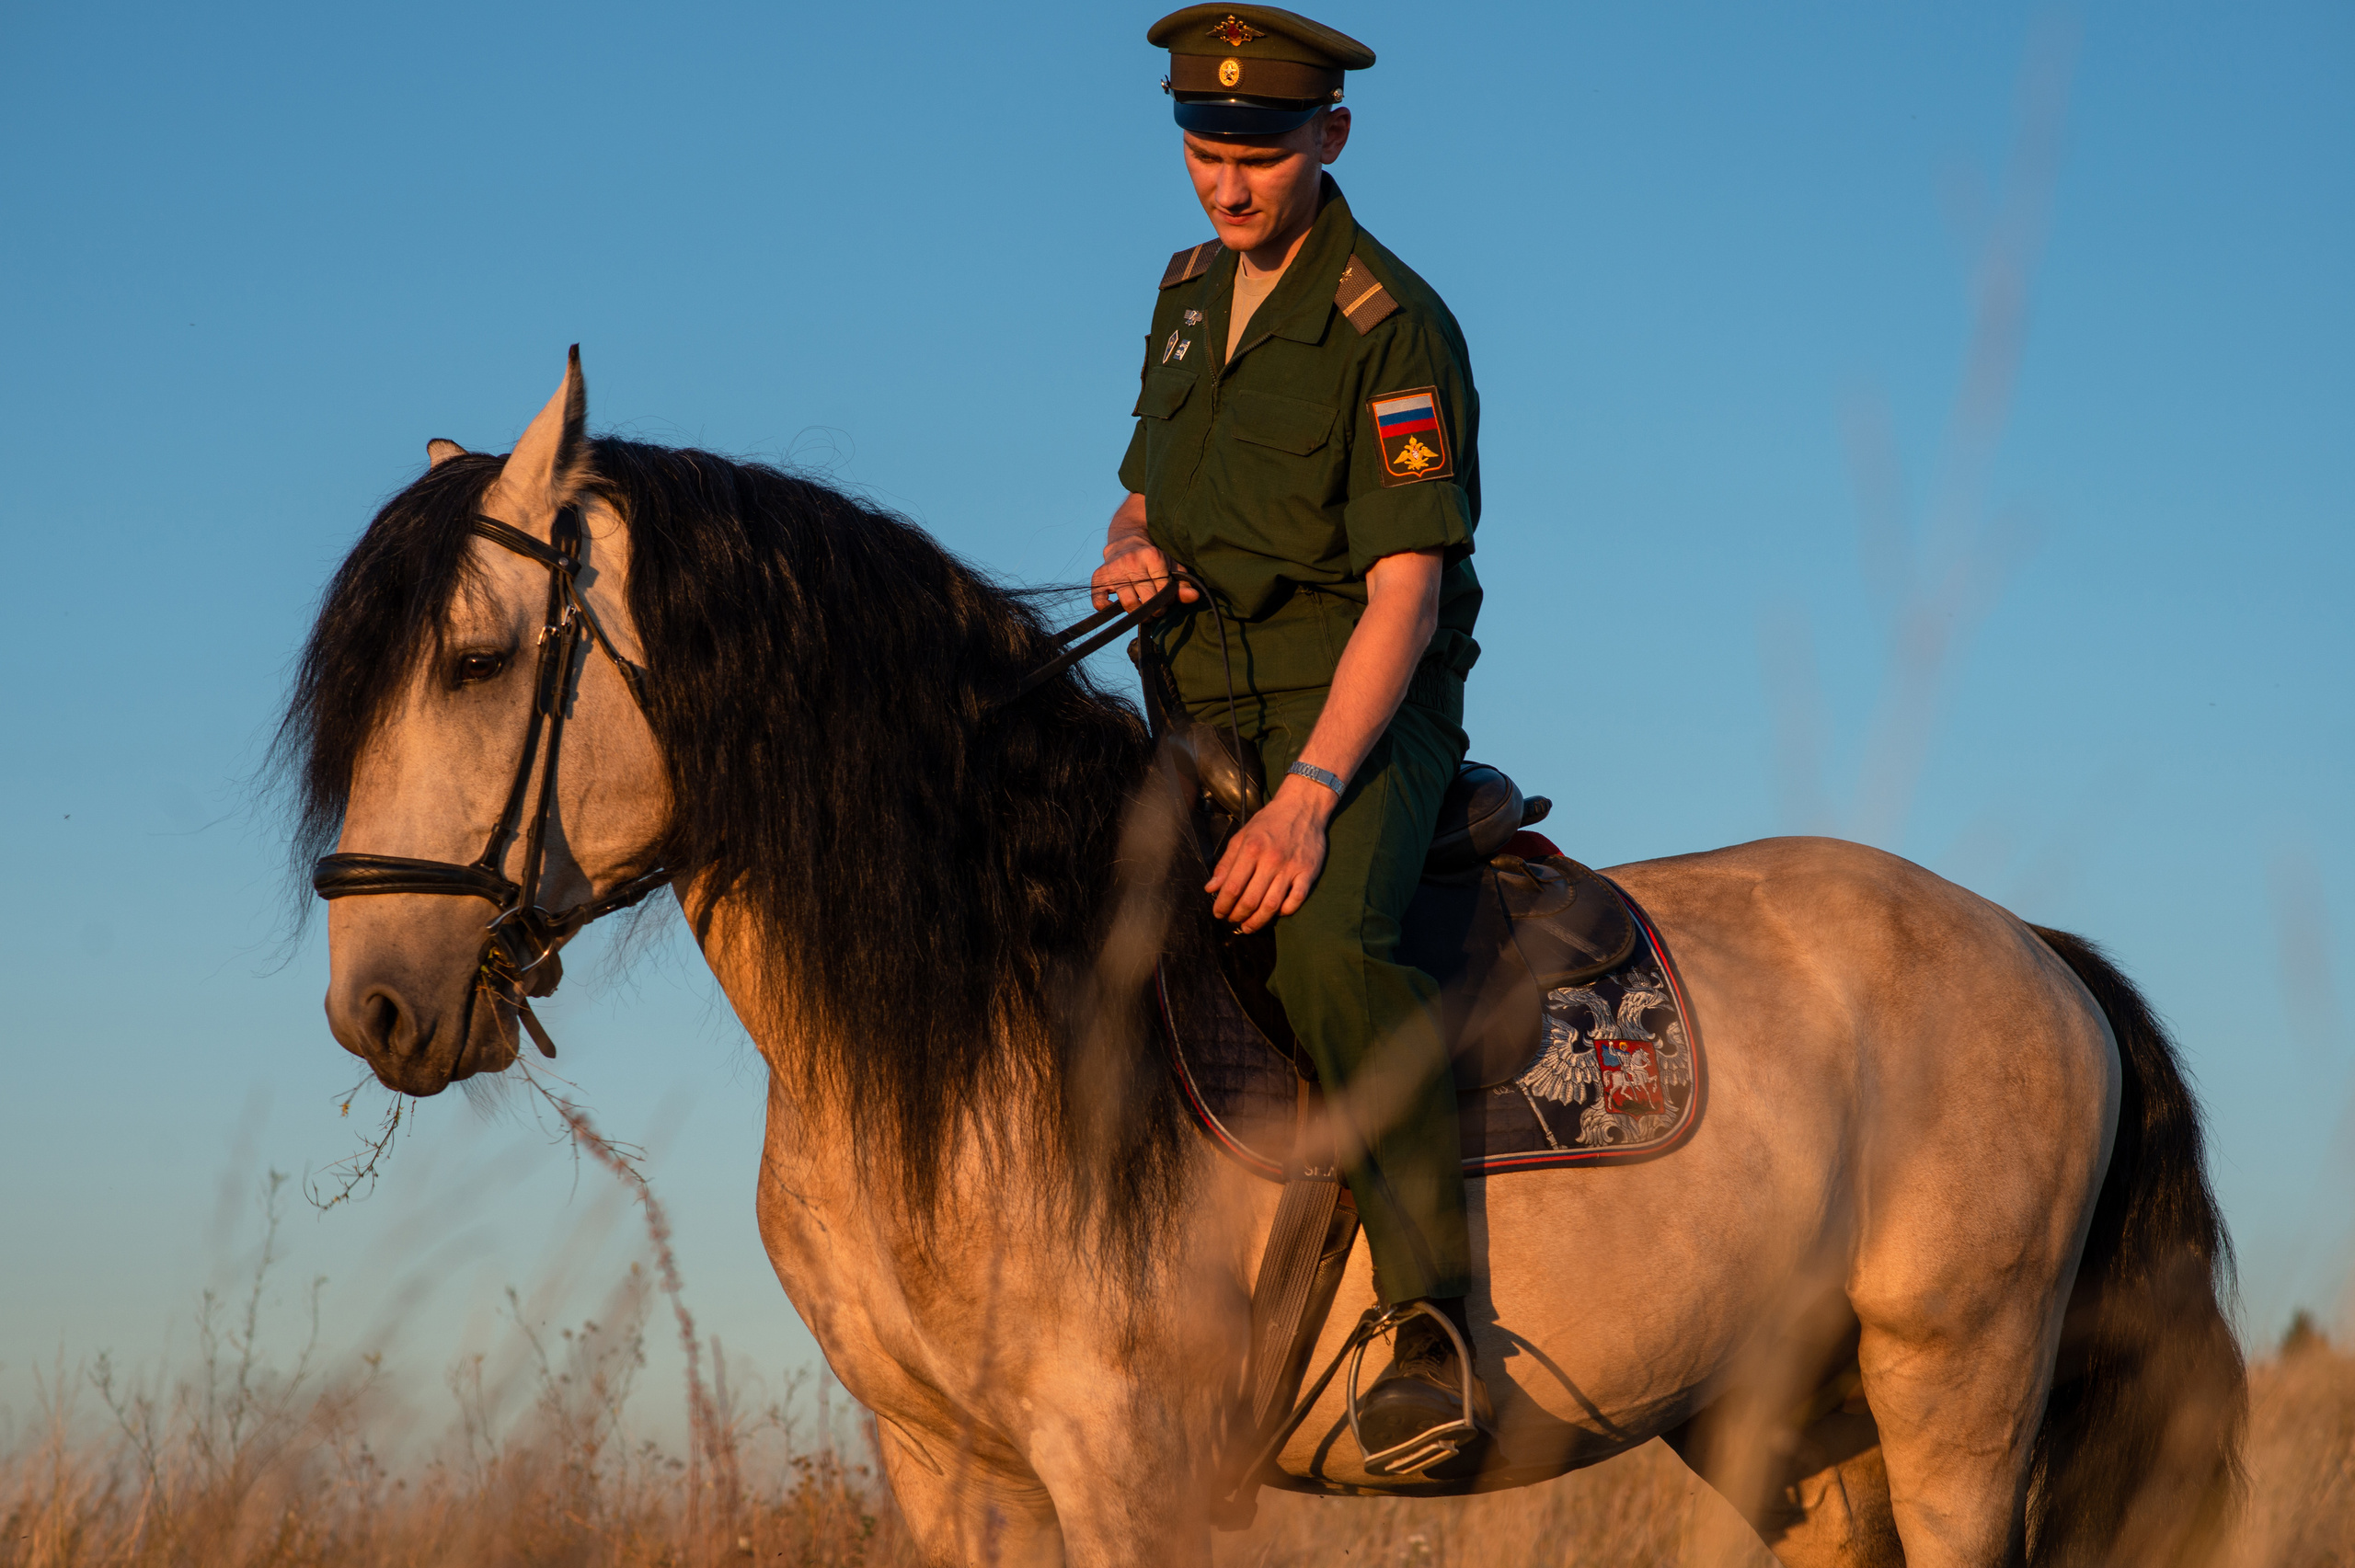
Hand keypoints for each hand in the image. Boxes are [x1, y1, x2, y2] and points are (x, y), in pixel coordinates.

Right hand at [1090, 536, 1199, 613]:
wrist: (1125, 541)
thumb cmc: (1151, 558)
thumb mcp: (1170, 566)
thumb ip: (1183, 583)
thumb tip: (1194, 596)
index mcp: (1152, 556)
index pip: (1163, 590)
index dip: (1166, 600)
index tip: (1166, 601)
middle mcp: (1132, 561)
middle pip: (1146, 598)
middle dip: (1154, 610)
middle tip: (1155, 610)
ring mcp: (1114, 568)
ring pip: (1127, 602)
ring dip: (1136, 613)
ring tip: (1141, 612)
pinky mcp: (1099, 576)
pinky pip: (1099, 599)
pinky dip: (1106, 607)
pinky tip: (1115, 605)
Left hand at [1207, 776, 1335, 932]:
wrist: (1303, 806)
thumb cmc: (1270, 821)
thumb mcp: (1242, 836)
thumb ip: (1226, 863)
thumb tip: (1211, 888)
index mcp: (1251, 849)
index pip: (1232, 887)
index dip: (1222, 905)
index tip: (1218, 913)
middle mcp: (1271, 860)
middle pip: (1250, 900)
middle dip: (1237, 916)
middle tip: (1232, 921)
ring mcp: (1291, 867)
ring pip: (1272, 905)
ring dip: (1258, 921)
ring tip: (1249, 927)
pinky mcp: (1308, 872)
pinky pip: (1296, 900)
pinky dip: (1285, 911)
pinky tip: (1276, 913)